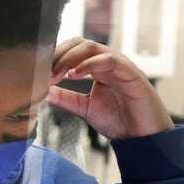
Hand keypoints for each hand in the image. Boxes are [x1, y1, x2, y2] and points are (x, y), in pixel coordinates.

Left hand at [48, 38, 172, 140]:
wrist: (143, 139)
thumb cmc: (120, 121)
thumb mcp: (85, 108)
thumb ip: (66, 98)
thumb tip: (44, 91)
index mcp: (98, 67)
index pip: (73, 50)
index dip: (55, 56)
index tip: (40, 71)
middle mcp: (108, 62)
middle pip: (80, 43)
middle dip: (60, 54)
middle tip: (45, 70)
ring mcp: (121, 65)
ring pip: (92, 47)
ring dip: (70, 58)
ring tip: (57, 73)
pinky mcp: (132, 73)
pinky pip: (110, 60)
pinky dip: (90, 64)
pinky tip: (75, 75)